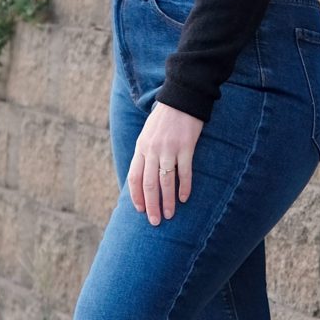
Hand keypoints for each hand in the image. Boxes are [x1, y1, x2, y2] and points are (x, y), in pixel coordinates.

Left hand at [128, 102, 202, 224]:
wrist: (182, 98)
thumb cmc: (165, 118)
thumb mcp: (148, 134)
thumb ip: (145, 153)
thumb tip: (143, 176)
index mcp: (141, 147)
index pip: (134, 177)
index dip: (136, 196)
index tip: (140, 210)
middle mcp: (152, 150)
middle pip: (148, 184)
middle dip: (151, 205)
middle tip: (154, 222)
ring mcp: (169, 148)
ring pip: (165, 181)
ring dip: (167, 201)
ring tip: (169, 215)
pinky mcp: (185, 146)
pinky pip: (184, 172)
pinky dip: (184, 187)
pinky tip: (184, 198)